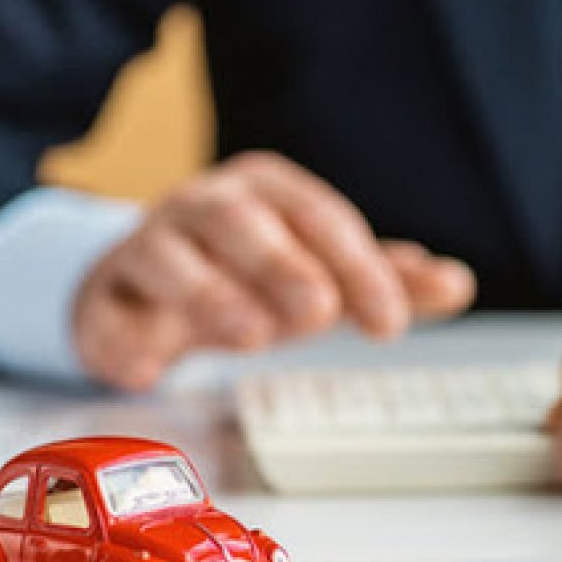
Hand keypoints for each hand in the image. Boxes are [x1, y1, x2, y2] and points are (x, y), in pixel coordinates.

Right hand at [75, 151, 475, 390]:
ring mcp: (147, 249)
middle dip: (281, 264)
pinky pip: (106, 314)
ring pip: (169, 258)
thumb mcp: (321, 269)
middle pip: (240, 222)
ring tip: (251, 338)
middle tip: (318, 314)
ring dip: (209, 295)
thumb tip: (457, 284)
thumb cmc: (249, 270)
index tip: (391, 323)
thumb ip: (385, 278)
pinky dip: (124, 341)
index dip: (359, 268)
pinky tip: (145, 370)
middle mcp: (204, 207)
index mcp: (268, 191)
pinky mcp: (104, 300)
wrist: (145, 282)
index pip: (320, 219)